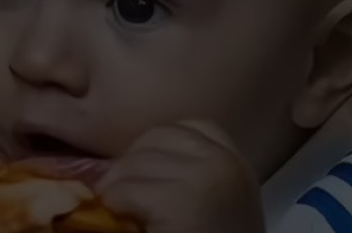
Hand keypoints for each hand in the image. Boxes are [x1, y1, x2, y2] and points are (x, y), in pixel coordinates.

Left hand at [97, 121, 263, 232]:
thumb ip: (181, 172)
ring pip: (131, 165)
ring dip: (120, 192)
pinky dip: (117, 210)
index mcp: (234, 160)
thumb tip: (120, 163)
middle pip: (153, 140)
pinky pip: (123, 191)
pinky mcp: (179, 200)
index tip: (150, 182)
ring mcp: (204, 175)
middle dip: (133, 170)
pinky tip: (133, 226)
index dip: (155, 152)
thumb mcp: (208, 199)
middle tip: (131, 203)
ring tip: (132, 218)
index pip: (183, 128)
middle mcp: (225, 161)